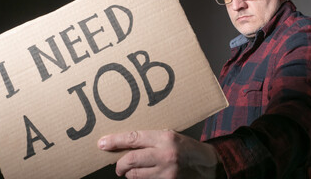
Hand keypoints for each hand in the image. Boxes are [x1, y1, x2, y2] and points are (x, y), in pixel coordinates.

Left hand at [97, 130, 219, 178]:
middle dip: (120, 165)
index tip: (102, 143)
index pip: (134, 138)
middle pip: (130, 160)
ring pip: (136, 176)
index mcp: (165, 138)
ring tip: (136, 170)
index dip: (115, 141)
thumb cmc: (186, 147)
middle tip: (119, 166)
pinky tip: (148, 175)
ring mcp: (167, 172)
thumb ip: (150, 139)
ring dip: (131, 174)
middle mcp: (165, 155)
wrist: (208, 165)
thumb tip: (126, 143)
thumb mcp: (170, 136)